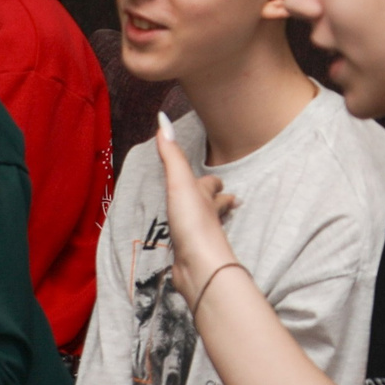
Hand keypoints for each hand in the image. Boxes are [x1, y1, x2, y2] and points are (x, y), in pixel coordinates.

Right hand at [152, 122, 238, 304]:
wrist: (200, 266)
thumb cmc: (193, 222)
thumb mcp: (179, 182)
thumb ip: (171, 154)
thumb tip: (163, 118)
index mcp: (207, 198)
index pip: (213, 185)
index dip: (213, 181)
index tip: (216, 178)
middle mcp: (209, 218)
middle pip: (216, 207)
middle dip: (217, 202)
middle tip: (221, 199)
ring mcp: (202, 240)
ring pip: (206, 227)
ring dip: (207, 222)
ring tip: (205, 221)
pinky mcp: (193, 259)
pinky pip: (192, 248)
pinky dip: (191, 245)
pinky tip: (187, 248)